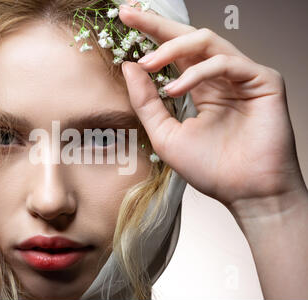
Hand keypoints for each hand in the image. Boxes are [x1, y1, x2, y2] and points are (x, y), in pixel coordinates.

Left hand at [118, 4, 306, 219]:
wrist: (245, 193)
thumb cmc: (210, 169)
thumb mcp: (165, 135)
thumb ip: (146, 102)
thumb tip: (130, 66)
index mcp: (200, 87)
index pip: (174, 53)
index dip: (151, 33)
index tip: (125, 19)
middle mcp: (219, 77)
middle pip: (188, 37)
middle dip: (157, 24)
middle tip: (130, 13)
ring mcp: (241, 77)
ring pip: (206, 41)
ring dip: (172, 47)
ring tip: (148, 63)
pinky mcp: (262, 80)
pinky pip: (225, 63)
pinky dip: (197, 72)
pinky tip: (176, 88)